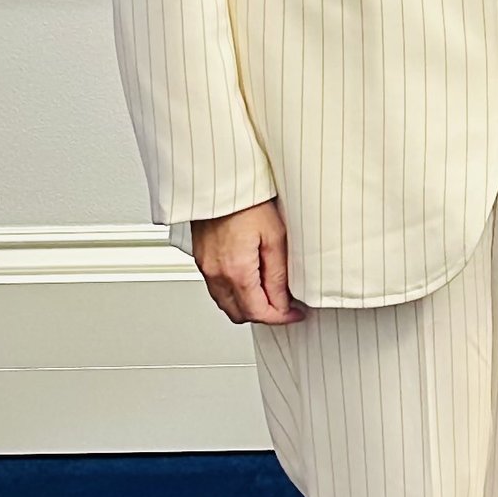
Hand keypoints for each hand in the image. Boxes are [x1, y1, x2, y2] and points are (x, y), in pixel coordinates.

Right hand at [191, 201, 304, 326]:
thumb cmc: (247, 200)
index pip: (258, 312)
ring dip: (248, 306)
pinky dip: (234, 294)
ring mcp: (206, 267)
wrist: (221, 179)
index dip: (281, 317)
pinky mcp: (202, 259)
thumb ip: (278, 275)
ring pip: (226, 304)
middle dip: (264, 315)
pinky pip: (217, 289)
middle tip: (285, 306)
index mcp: (236, 271)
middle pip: (240, 314)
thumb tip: (283, 300)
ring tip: (270, 294)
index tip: (295, 313)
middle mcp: (216, 273)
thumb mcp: (275, 238)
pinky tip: (249, 282)